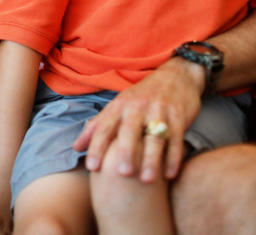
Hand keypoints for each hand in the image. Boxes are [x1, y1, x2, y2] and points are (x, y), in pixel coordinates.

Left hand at [72, 59, 203, 181]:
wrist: (174, 76)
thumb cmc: (141, 97)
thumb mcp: (118, 106)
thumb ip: (97, 126)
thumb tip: (76, 147)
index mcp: (119, 106)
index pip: (104, 127)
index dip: (97, 146)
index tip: (92, 167)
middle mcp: (137, 107)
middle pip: (129, 131)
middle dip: (125, 151)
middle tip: (122, 173)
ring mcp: (159, 111)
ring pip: (155, 137)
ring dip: (151, 159)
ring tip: (147, 179)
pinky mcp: (179, 116)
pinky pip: (176, 139)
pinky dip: (174, 157)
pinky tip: (170, 175)